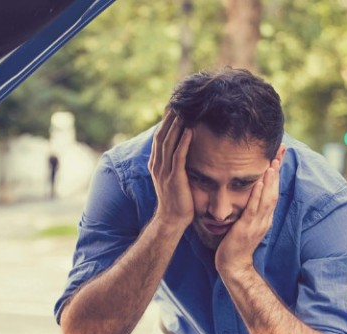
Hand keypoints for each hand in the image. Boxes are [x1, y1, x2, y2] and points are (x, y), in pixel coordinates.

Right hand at [148, 111, 193, 227]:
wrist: (172, 219)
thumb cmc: (176, 199)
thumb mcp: (172, 177)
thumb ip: (174, 163)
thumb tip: (183, 149)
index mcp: (156, 164)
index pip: (159, 137)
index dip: (166, 121)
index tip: (174, 107)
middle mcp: (157, 165)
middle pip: (162, 135)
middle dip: (170, 118)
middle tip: (178, 101)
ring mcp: (164, 172)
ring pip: (168, 143)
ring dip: (176, 126)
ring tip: (184, 110)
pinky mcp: (174, 178)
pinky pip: (178, 156)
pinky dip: (184, 142)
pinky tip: (190, 130)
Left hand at [215, 157, 281, 275]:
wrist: (233, 266)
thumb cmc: (236, 245)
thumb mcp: (246, 224)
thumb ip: (250, 210)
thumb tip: (248, 196)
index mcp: (265, 217)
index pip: (274, 191)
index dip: (277, 173)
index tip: (279, 156)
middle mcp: (265, 219)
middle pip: (275, 191)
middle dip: (278, 171)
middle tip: (281, 151)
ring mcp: (258, 224)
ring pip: (268, 198)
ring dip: (271, 180)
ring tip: (273, 162)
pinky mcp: (247, 228)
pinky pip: (254, 208)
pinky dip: (258, 195)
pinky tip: (260, 182)